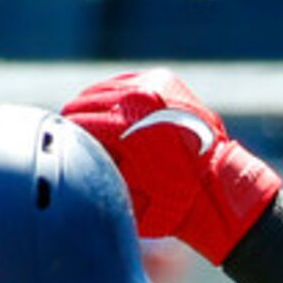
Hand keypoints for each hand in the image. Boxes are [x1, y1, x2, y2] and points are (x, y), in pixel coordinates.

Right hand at [60, 68, 280, 263]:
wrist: (217, 186)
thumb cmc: (170, 202)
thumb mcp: (124, 192)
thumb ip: (95, 166)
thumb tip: (72, 151)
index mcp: (124, 126)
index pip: (75, 122)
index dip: (69, 140)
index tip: (66, 152)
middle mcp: (137, 98)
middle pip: (84, 102)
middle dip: (79, 124)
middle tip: (81, 144)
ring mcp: (152, 84)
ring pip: (103, 89)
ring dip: (97, 109)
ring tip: (99, 132)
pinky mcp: (164, 80)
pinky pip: (126, 82)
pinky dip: (119, 98)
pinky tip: (119, 117)